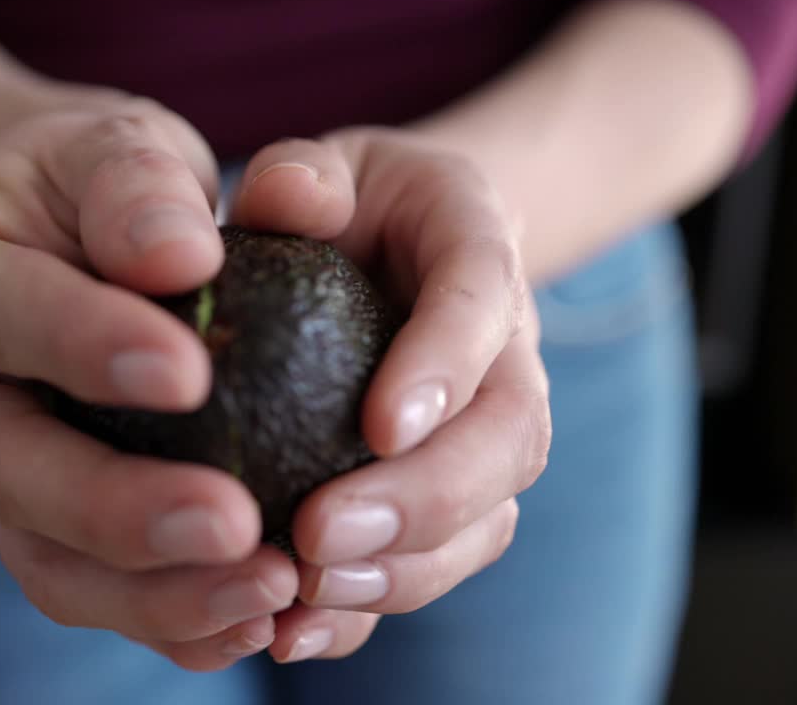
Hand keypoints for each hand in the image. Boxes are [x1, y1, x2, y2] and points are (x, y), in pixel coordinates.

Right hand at [0, 94, 298, 670]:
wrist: (75, 242)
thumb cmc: (103, 184)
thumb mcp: (118, 145)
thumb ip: (138, 184)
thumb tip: (178, 259)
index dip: (79, 346)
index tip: (192, 373)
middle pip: (6, 470)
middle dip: (117, 512)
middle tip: (234, 525)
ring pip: (45, 562)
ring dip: (156, 595)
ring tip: (270, 591)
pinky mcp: (36, 530)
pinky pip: (93, 594)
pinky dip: (173, 621)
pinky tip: (258, 619)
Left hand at [226, 128, 551, 661]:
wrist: (397, 248)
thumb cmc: (349, 205)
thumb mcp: (325, 166)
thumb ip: (303, 174)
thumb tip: (287, 199)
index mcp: (476, 245)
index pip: (483, 299)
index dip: (446, 366)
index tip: (380, 427)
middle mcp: (505, 349)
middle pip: (508, 437)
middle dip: (426, 498)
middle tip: (324, 535)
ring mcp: (487, 429)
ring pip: (487, 517)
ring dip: (405, 570)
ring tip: (311, 595)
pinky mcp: (454, 493)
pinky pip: (439, 559)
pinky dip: (376, 605)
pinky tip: (300, 631)